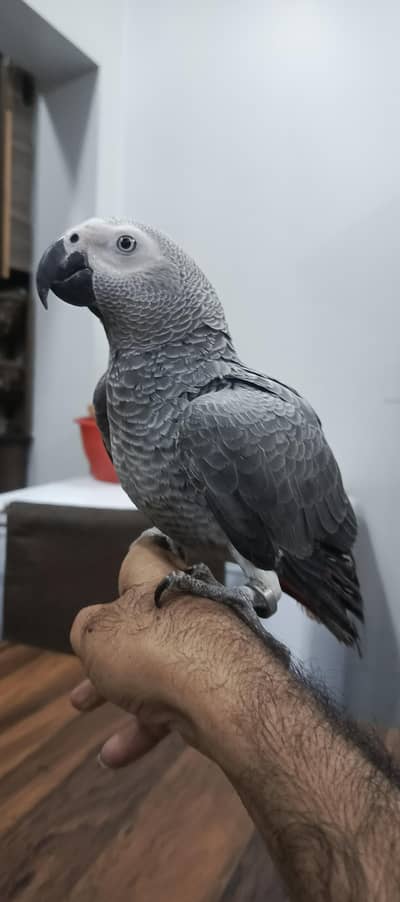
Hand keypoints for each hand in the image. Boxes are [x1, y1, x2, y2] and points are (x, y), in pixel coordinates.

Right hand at [70, 534, 257, 768]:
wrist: (223, 694)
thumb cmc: (151, 648)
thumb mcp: (96, 634)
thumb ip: (87, 629)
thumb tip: (92, 630)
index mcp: (158, 581)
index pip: (145, 555)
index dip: (128, 565)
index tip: (117, 580)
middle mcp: (188, 607)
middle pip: (143, 624)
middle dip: (108, 652)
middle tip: (85, 668)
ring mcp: (208, 648)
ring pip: (157, 668)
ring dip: (119, 694)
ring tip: (84, 711)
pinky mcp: (220, 688)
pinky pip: (176, 704)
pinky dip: (145, 728)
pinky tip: (115, 756)